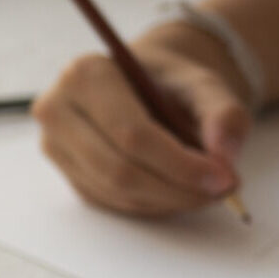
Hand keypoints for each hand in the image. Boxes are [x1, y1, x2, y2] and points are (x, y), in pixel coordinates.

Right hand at [32, 32, 251, 215]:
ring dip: (167, 200)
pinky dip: (150, 203)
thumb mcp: (205, 85)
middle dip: (176, 189)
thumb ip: (224, 114)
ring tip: (203, 189)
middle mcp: (57, 109)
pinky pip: (109, 201)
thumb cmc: (168, 82)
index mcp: (85, 74)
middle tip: (221, 191)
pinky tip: (174, 188)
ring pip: (115, 191)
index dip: (180, 164)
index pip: (131, 134)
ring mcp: (54, 144)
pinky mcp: (64, 171)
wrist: (141, 83)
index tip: (224, 178)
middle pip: (119, 169)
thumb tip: (224, 158)